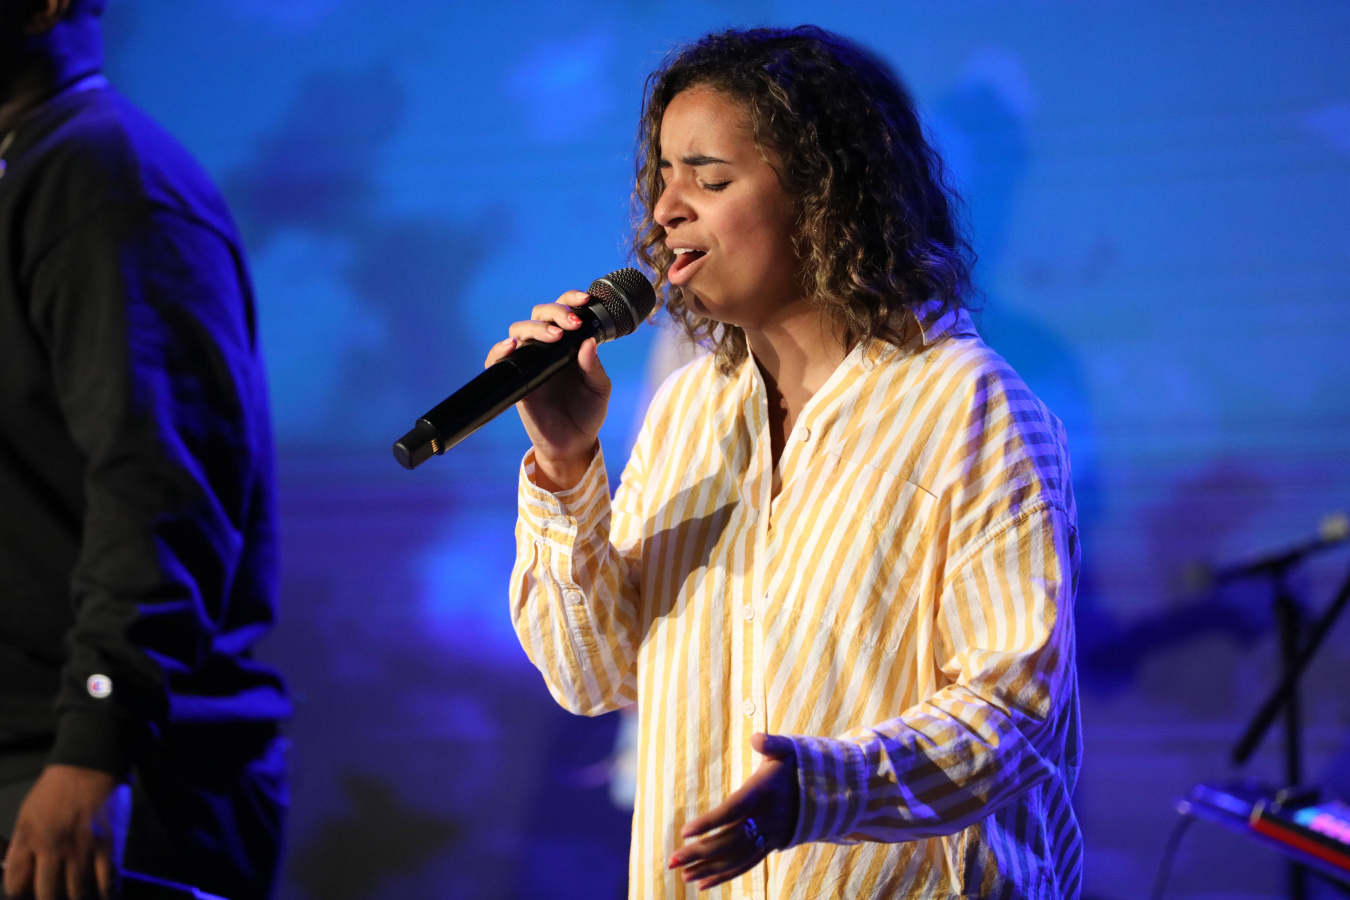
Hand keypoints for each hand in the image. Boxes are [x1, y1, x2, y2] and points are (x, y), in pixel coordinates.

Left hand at [3, 765, 129, 899]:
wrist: (91, 762)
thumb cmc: (57, 787)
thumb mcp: (27, 814)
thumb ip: (24, 845)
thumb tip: (26, 871)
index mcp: (28, 839)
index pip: (15, 884)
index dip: (20, 896)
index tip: (27, 897)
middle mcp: (52, 848)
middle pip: (47, 895)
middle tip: (56, 898)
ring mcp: (82, 849)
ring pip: (77, 892)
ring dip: (77, 898)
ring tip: (78, 897)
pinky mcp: (109, 846)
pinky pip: (108, 881)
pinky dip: (107, 894)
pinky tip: (105, 896)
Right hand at [484, 290, 610, 490]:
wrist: (573, 444)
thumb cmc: (587, 412)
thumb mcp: (599, 388)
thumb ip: (593, 366)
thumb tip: (589, 342)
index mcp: (569, 344)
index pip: (564, 311)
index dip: (570, 300)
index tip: (586, 301)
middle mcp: (547, 349)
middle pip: (539, 315)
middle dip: (555, 312)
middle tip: (573, 323)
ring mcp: (530, 363)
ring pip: (519, 331)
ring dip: (536, 327)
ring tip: (555, 336)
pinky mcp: (516, 381)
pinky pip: (497, 360)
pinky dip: (500, 350)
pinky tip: (513, 347)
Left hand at [668, 733, 798, 890]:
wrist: (826, 792)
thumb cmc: (796, 767)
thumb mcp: (786, 750)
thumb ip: (772, 743)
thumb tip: (757, 738)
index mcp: (762, 795)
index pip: (732, 811)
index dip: (710, 823)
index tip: (685, 831)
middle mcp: (765, 820)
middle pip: (729, 841)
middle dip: (699, 852)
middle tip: (672, 860)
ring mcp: (768, 837)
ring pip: (735, 858)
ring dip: (707, 868)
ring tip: (682, 875)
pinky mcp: (769, 846)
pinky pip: (745, 865)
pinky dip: (723, 875)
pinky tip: (702, 883)